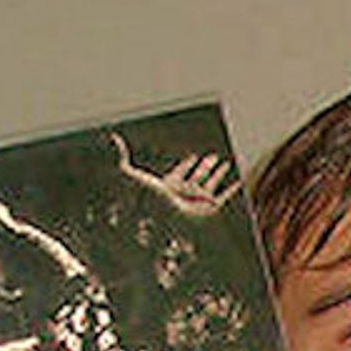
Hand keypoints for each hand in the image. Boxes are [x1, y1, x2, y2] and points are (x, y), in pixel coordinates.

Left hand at [109, 131, 240, 216]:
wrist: (167, 212)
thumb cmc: (150, 195)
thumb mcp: (134, 172)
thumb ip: (123, 156)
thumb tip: (112, 137)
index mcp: (171, 185)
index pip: (180, 172)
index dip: (186, 164)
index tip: (192, 156)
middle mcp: (186, 192)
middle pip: (198, 176)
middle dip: (205, 166)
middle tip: (213, 156)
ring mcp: (198, 198)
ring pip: (211, 183)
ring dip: (218, 173)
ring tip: (225, 163)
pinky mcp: (209, 206)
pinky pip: (224, 196)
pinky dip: (232, 190)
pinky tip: (238, 182)